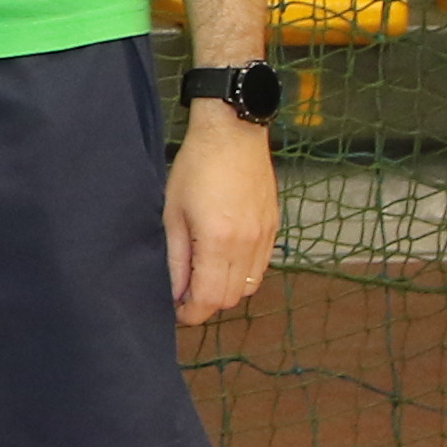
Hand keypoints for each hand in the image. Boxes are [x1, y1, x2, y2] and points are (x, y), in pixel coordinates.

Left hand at [164, 114, 276, 324]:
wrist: (233, 133)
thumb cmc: (197, 166)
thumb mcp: (173, 212)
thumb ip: (176, 257)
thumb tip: (175, 292)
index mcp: (219, 241)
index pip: (210, 299)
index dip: (191, 313)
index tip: (177, 312)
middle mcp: (248, 244)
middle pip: (231, 298)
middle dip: (207, 303)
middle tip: (186, 294)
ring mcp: (265, 236)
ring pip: (249, 286)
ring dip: (226, 289)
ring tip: (204, 275)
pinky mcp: (274, 228)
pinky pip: (261, 267)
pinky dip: (243, 273)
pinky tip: (224, 259)